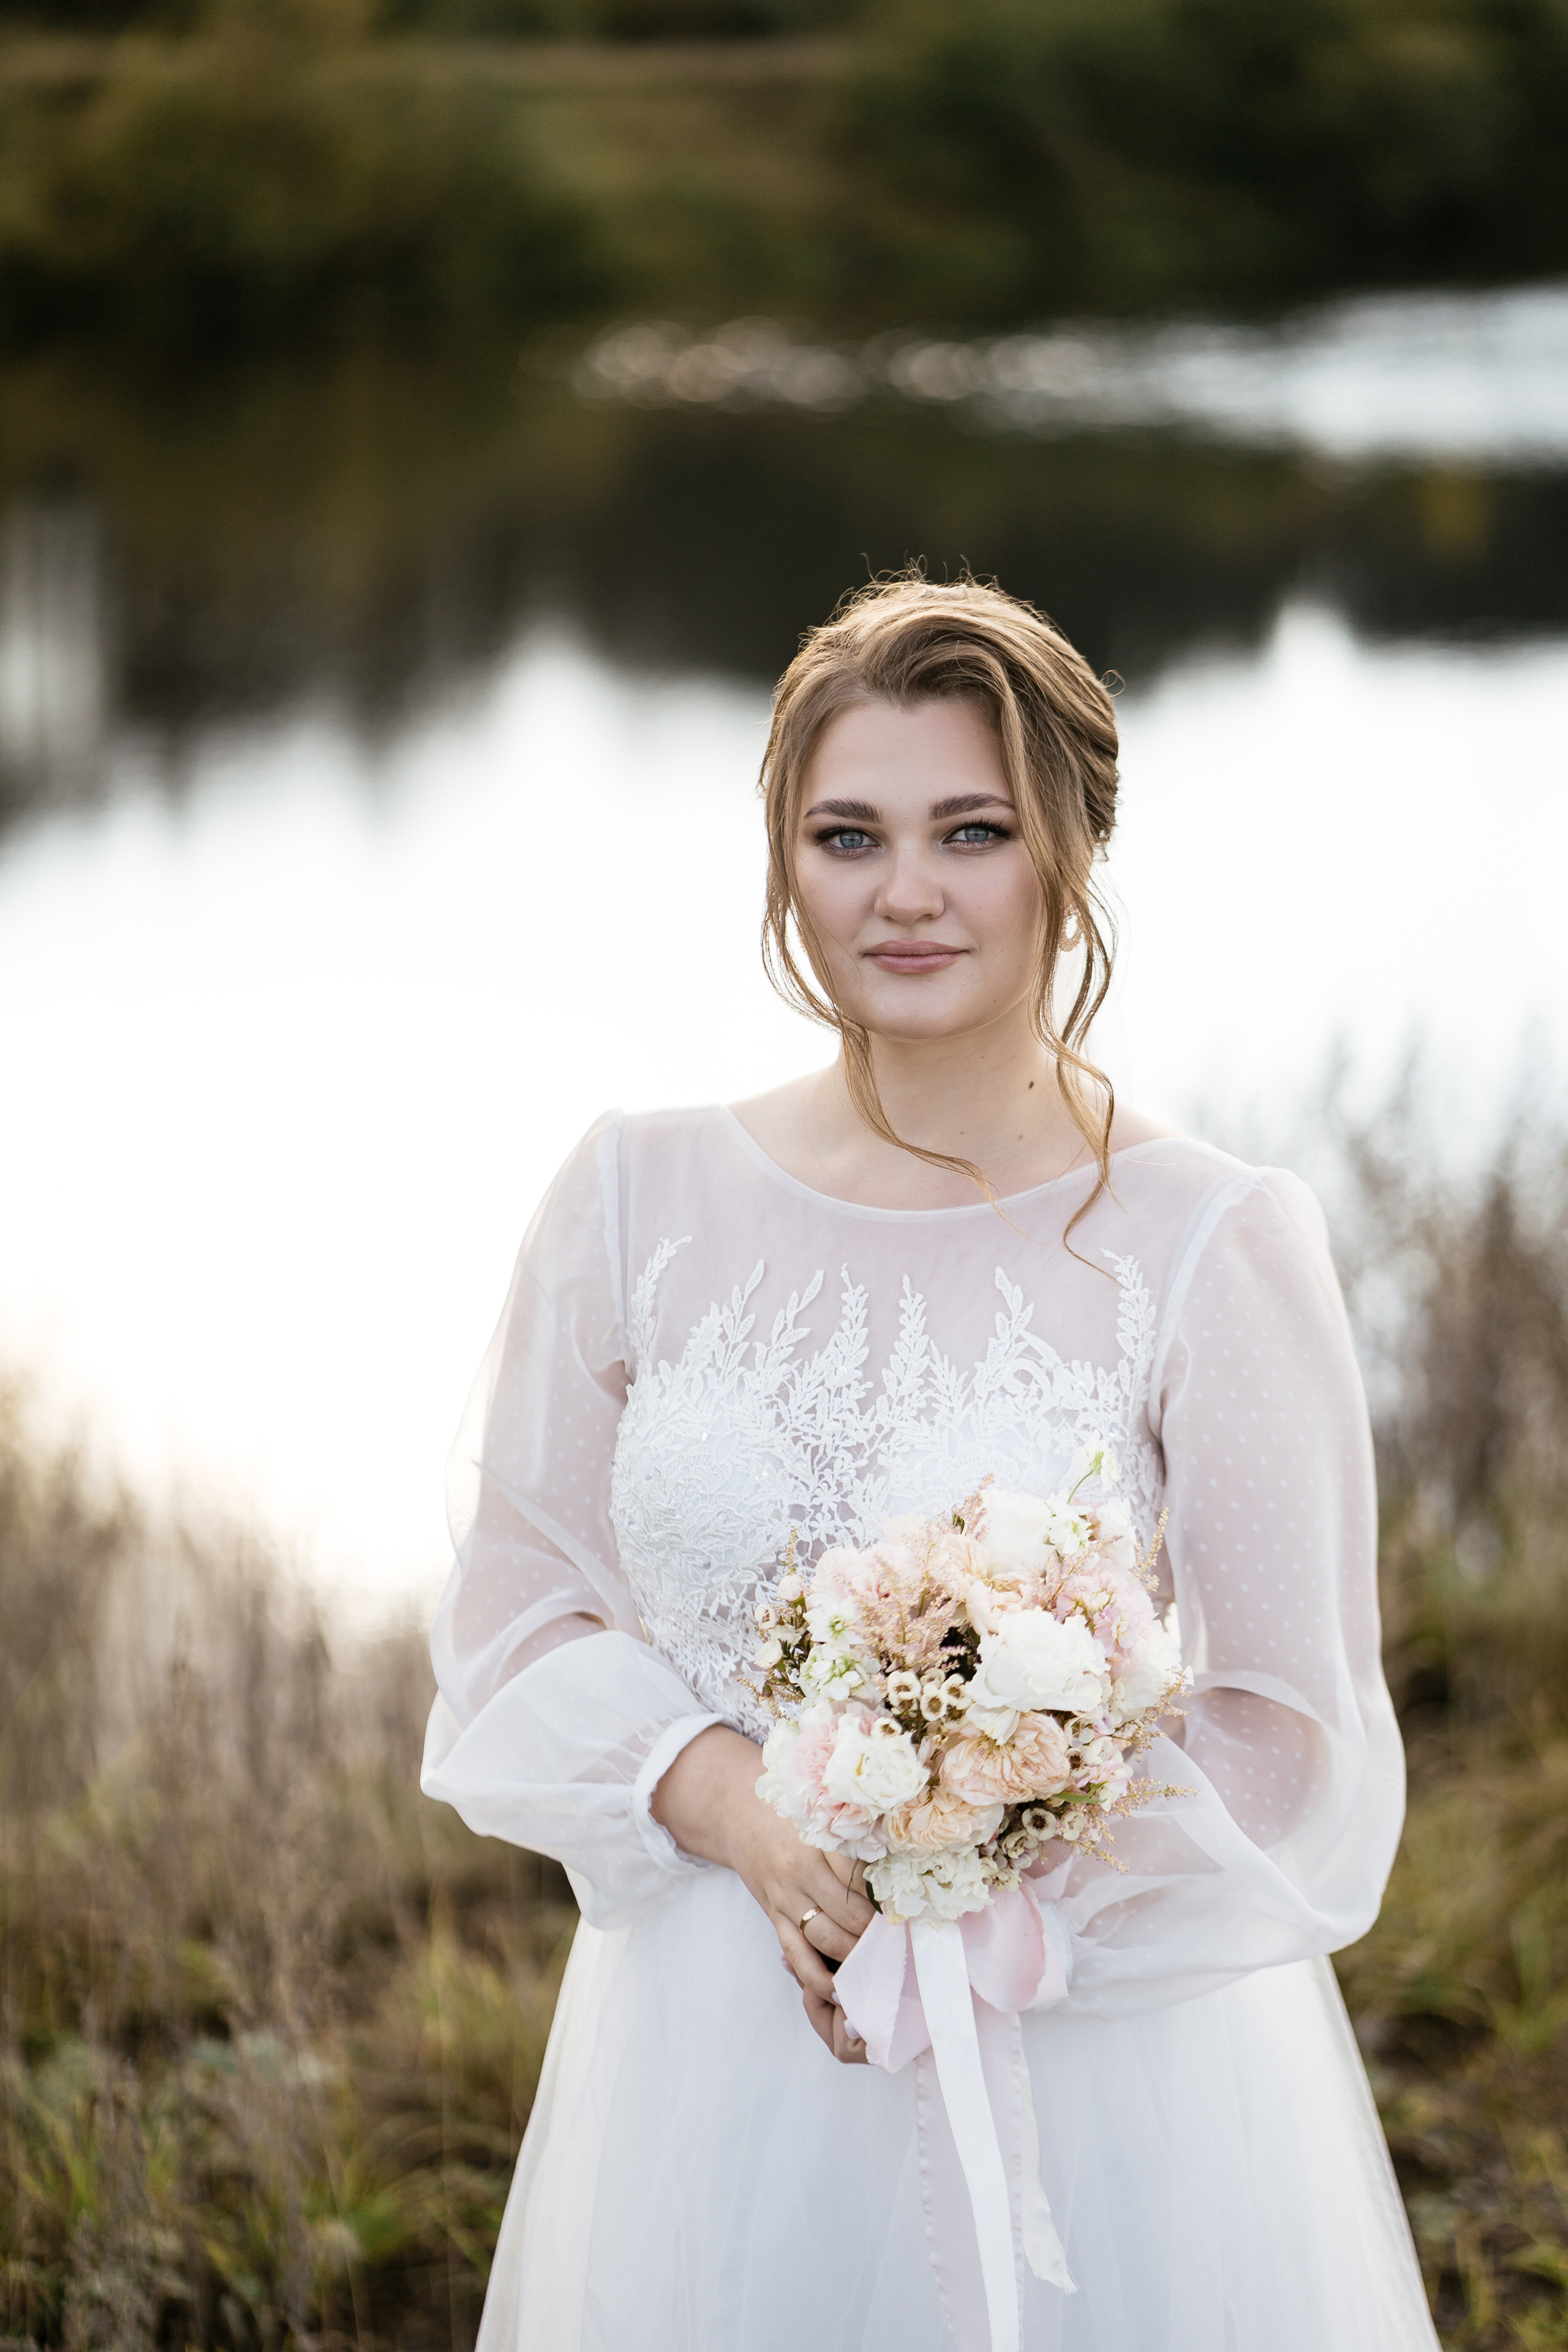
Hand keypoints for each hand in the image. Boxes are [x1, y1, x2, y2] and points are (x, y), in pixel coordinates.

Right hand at [651, 1725, 875, 2063]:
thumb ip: (856, 1834)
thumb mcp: (823, 1813)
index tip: (911, 1910)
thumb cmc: (791, 1811)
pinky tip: (839, 1989)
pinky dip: (818, 1977)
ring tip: (880, 1962)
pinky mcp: (774, 1917)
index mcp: (817, 1840)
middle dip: (876, 1932)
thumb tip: (900, 1860)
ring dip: (854, 1953)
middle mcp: (799, 1871)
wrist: (738, 1813)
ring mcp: (784, 1898)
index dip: (887, 1898)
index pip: (861, 1878)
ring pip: (825, 1937)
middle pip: (847, 1912)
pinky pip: (797, 1955)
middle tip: (903, 1941)